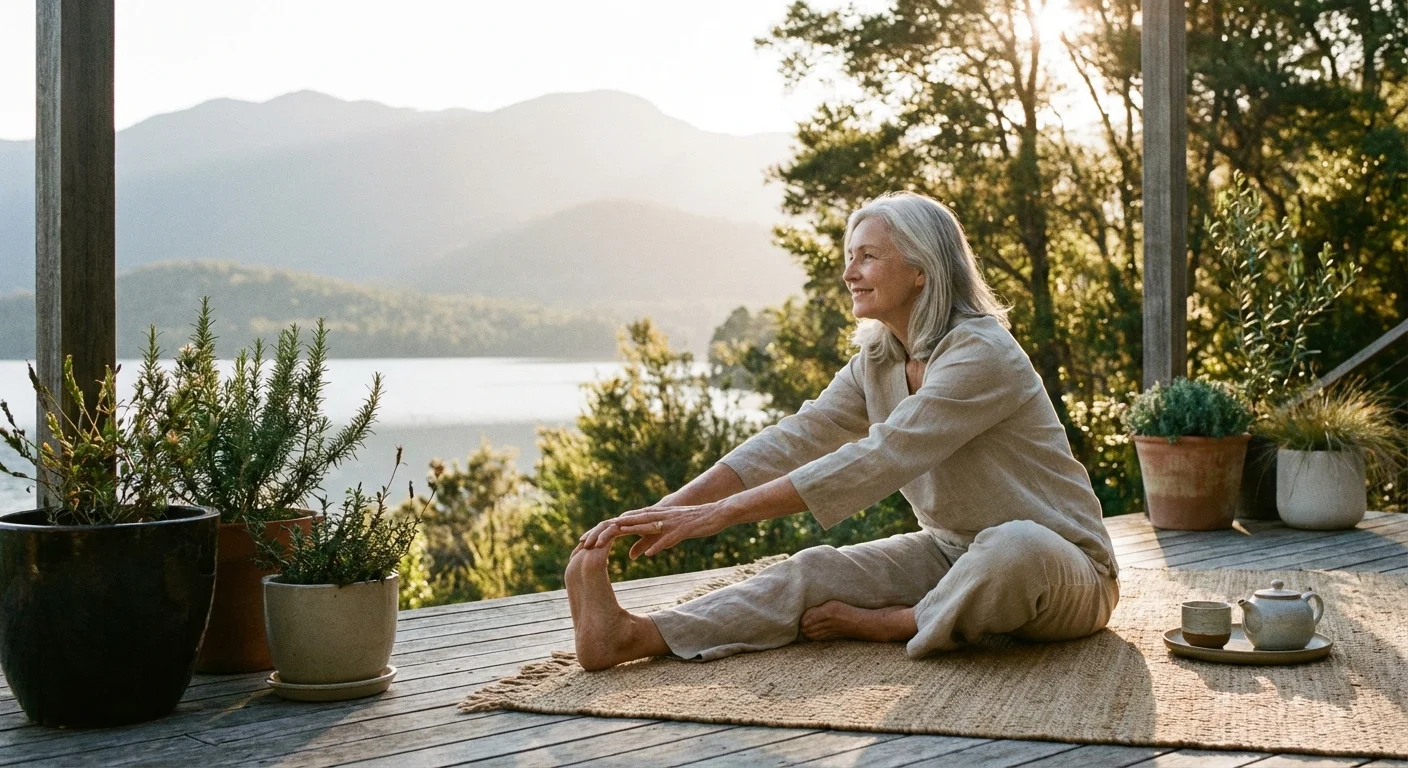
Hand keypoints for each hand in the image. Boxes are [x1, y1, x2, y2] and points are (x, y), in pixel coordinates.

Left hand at [577, 502, 731, 559]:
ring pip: (642, 526)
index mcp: (649, 518)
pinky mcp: (683, 528)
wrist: (717, 513)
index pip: (620, 523)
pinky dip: (658, 545)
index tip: (583, 543)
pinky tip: (649, 554)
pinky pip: (669, 537)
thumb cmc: (690, 524)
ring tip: (607, 543)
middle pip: (624, 523)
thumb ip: (646, 542)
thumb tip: (630, 555)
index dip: (601, 532)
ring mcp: (668, 521)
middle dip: (603, 533)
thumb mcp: (663, 535)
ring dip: (623, 535)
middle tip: (585, 544)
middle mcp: (655, 516)